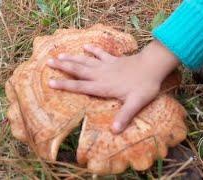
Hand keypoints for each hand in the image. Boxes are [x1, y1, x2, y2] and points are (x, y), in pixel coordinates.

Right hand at [47, 40, 178, 133]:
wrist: (153, 65)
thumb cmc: (144, 85)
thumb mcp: (135, 103)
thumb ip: (124, 116)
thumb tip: (114, 131)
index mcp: (103, 86)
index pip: (80, 86)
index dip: (65, 85)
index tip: (50, 82)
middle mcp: (101, 74)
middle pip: (78, 70)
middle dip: (63, 67)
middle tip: (48, 62)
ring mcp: (107, 65)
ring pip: (85, 61)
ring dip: (73, 58)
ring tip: (59, 55)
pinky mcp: (114, 59)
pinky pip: (100, 53)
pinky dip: (93, 49)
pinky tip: (86, 46)